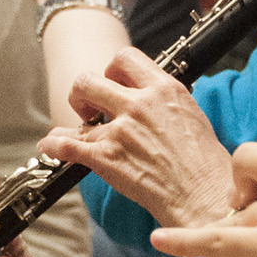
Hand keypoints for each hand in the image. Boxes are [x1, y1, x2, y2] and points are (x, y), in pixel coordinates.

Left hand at [39, 48, 233, 227]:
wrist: (204, 198)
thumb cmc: (206, 165)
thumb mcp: (192, 116)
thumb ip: (165, 102)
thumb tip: (150, 99)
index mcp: (163, 89)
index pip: (125, 58)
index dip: (113, 70)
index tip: (114, 84)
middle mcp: (139, 104)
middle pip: (90, 78)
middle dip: (84, 91)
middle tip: (90, 108)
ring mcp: (120, 130)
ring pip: (77, 106)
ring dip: (72, 119)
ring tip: (75, 130)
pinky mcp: (106, 158)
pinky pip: (67, 145)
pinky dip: (54, 146)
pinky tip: (50, 147)